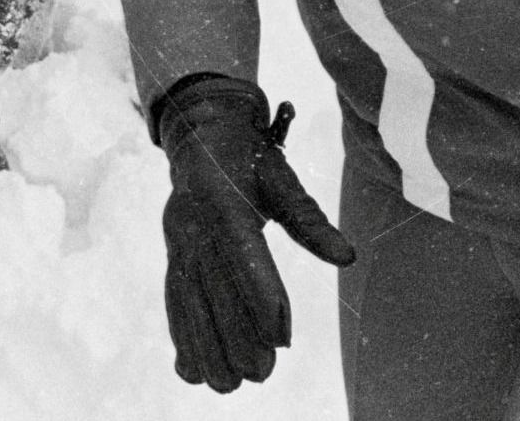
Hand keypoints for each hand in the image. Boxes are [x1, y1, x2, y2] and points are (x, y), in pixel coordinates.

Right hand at [153, 76, 353, 391]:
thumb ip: (310, 219)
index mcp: (224, 200)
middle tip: (263, 373)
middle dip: (236, 334)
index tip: (280, 337)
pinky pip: (174, 300)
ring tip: (229, 385)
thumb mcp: (282, 177)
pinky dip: (181, 336)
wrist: (201, 134)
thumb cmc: (251, 157)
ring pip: (188, 301)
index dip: (261, 295)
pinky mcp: (171, 255)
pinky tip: (191, 372)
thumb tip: (347, 256)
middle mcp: (193, 224)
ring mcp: (176, 241)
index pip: (243, 252)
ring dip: (206, 346)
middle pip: (213, 287)